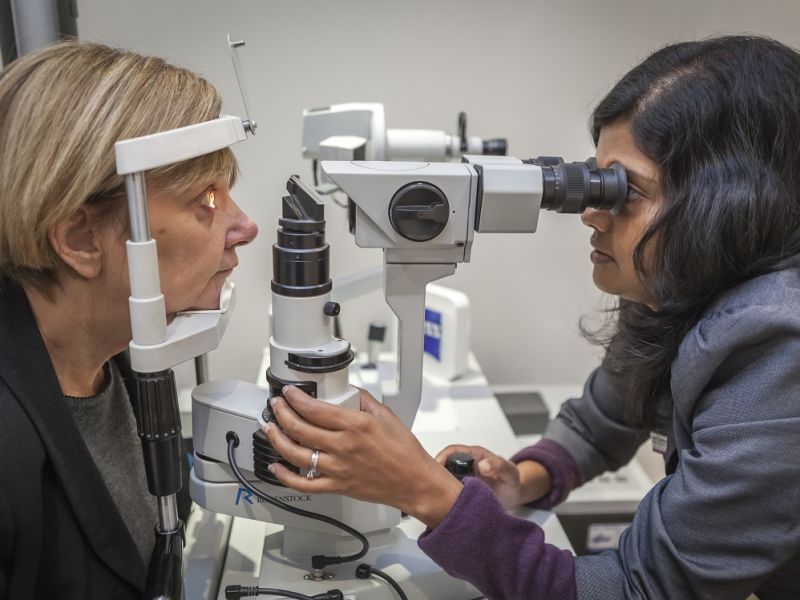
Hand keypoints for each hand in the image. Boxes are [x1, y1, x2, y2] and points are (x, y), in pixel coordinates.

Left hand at [264, 386, 462, 528]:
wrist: (414, 482)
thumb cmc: (405, 452)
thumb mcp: (386, 416)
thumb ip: (364, 400)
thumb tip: (348, 391)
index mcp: (355, 426)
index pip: (315, 408)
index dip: (295, 398)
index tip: (288, 392)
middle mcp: (343, 447)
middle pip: (299, 428)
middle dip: (281, 413)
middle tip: (276, 405)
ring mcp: (337, 468)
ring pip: (295, 454)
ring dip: (277, 439)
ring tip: (269, 428)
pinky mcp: (337, 486)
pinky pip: (303, 484)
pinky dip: (284, 476)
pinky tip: (275, 466)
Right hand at [436, 445, 551, 509]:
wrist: (514, 495)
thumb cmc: (511, 481)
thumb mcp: (509, 472)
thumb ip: (499, 466)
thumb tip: (483, 464)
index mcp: (473, 456)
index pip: (450, 452)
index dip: (441, 458)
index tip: (436, 469)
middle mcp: (464, 466)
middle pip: (441, 466)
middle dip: (434, 475)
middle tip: (433, 488)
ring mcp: (461, 479)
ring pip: (442, 480)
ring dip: (437, 488)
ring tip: (436, 499)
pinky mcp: (460, 492)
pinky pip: (447, 493)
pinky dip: (442, 498)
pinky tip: (443, 506)